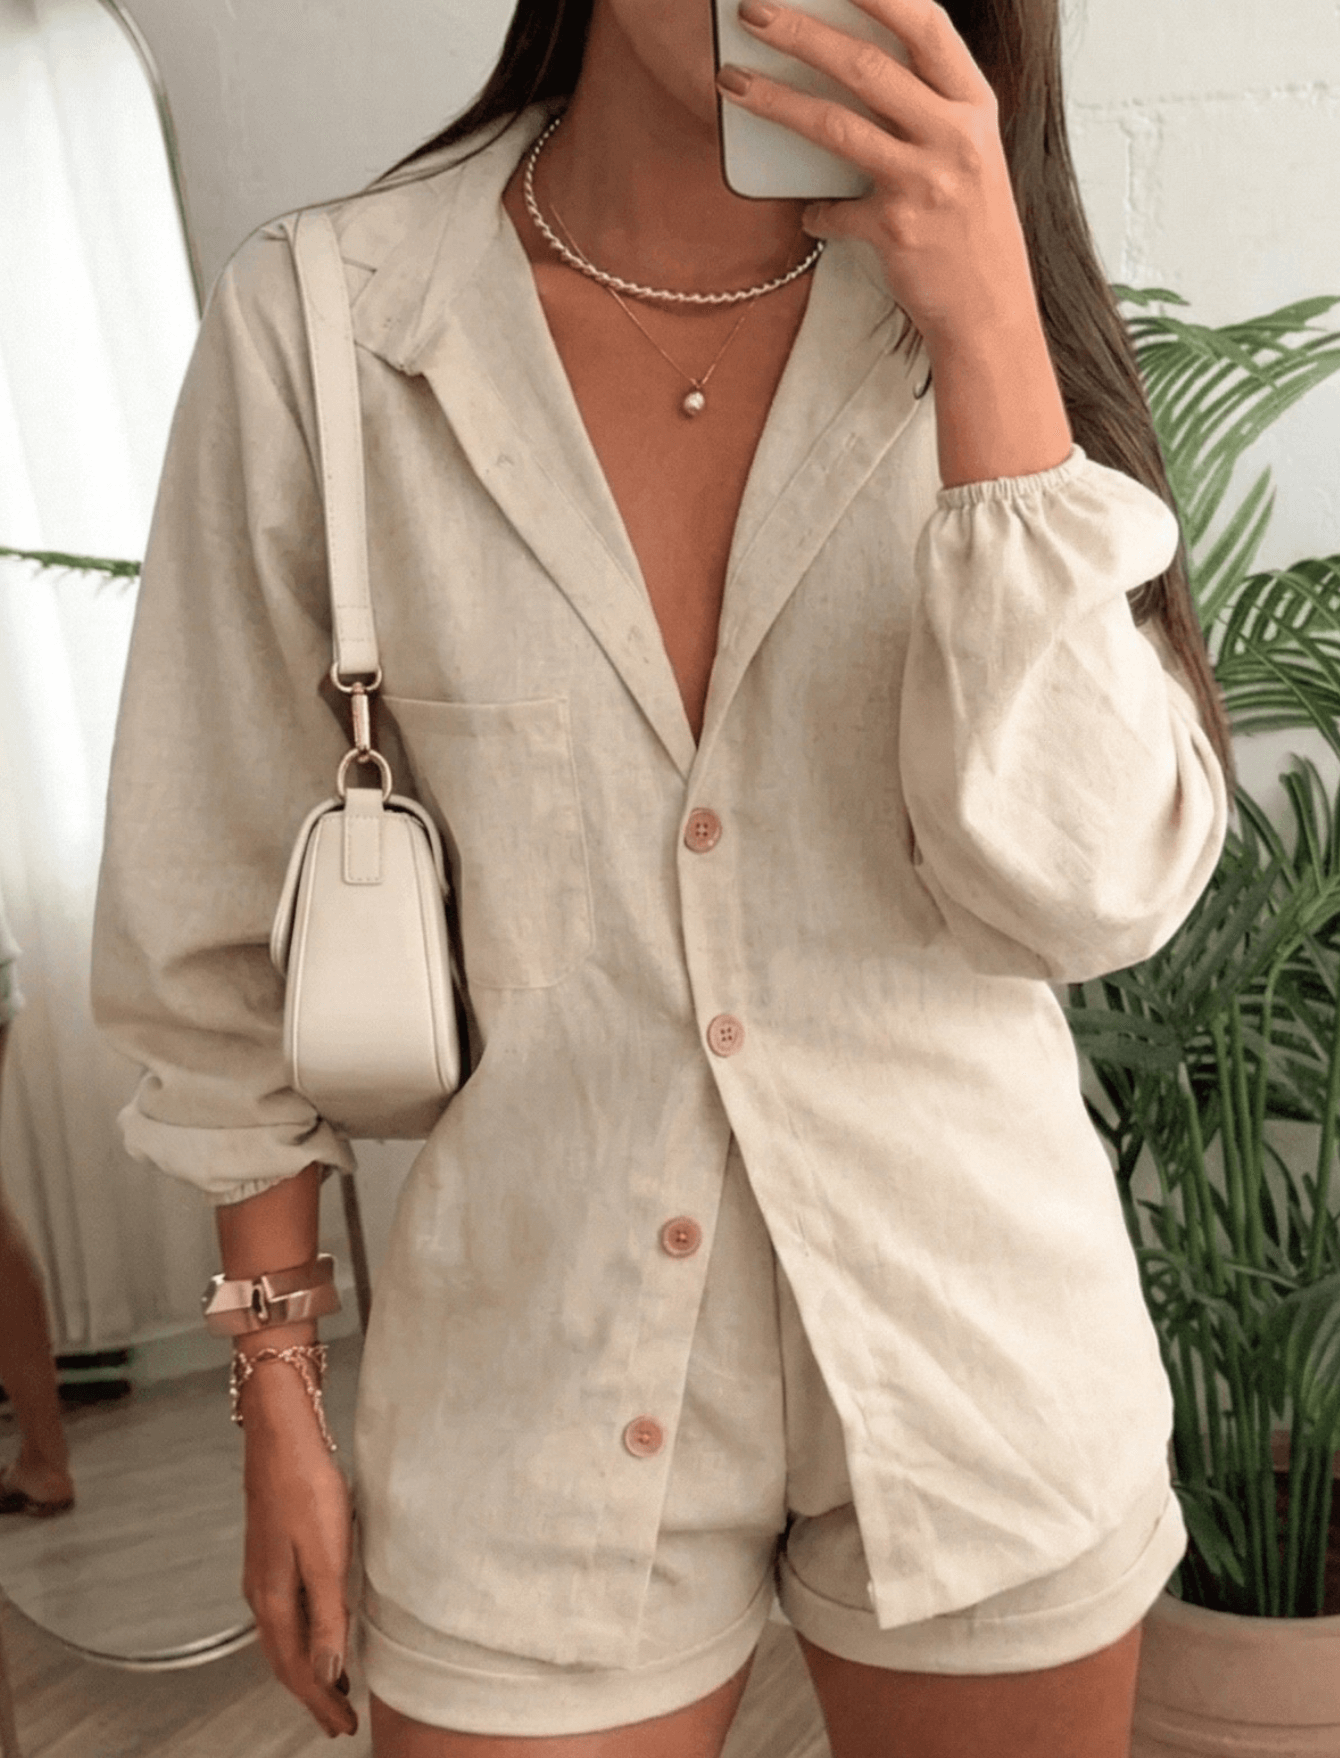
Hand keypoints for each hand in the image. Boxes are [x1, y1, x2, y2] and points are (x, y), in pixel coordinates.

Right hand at [240, 1362, 358, 1738]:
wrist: (281, 1436)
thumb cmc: (305, 1487)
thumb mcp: (326, 1554)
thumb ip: (327, 1614)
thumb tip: (326, 1672)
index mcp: (273, 1599)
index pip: (295, 1669)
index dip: (318, 1702)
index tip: (343, 1726)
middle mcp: (261, 1593)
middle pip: (284, 1660)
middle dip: (311, 1693)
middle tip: (339, 1719)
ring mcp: (263, 1573)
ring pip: (283, 1637)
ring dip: (307, 1665)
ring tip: (334, 1684)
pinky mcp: (272, 1553)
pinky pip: (285, 1612)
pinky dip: (304, 1634)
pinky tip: (321, 1626)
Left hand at [720, 0, 1035, 355]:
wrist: (990, 310)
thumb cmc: (970, 228)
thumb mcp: (967, 154)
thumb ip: (925, 109)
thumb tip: (850, 70)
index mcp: (974, 105)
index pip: (926, 25)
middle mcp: (955, 136)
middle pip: (866, 65)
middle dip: (802, 31)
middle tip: (752, 10)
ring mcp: (927, 182)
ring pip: (836, 126)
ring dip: (776, 100)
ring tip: (732, 82)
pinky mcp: (898, 230)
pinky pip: (833, 209)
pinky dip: (814, 212)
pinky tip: (809, 213)